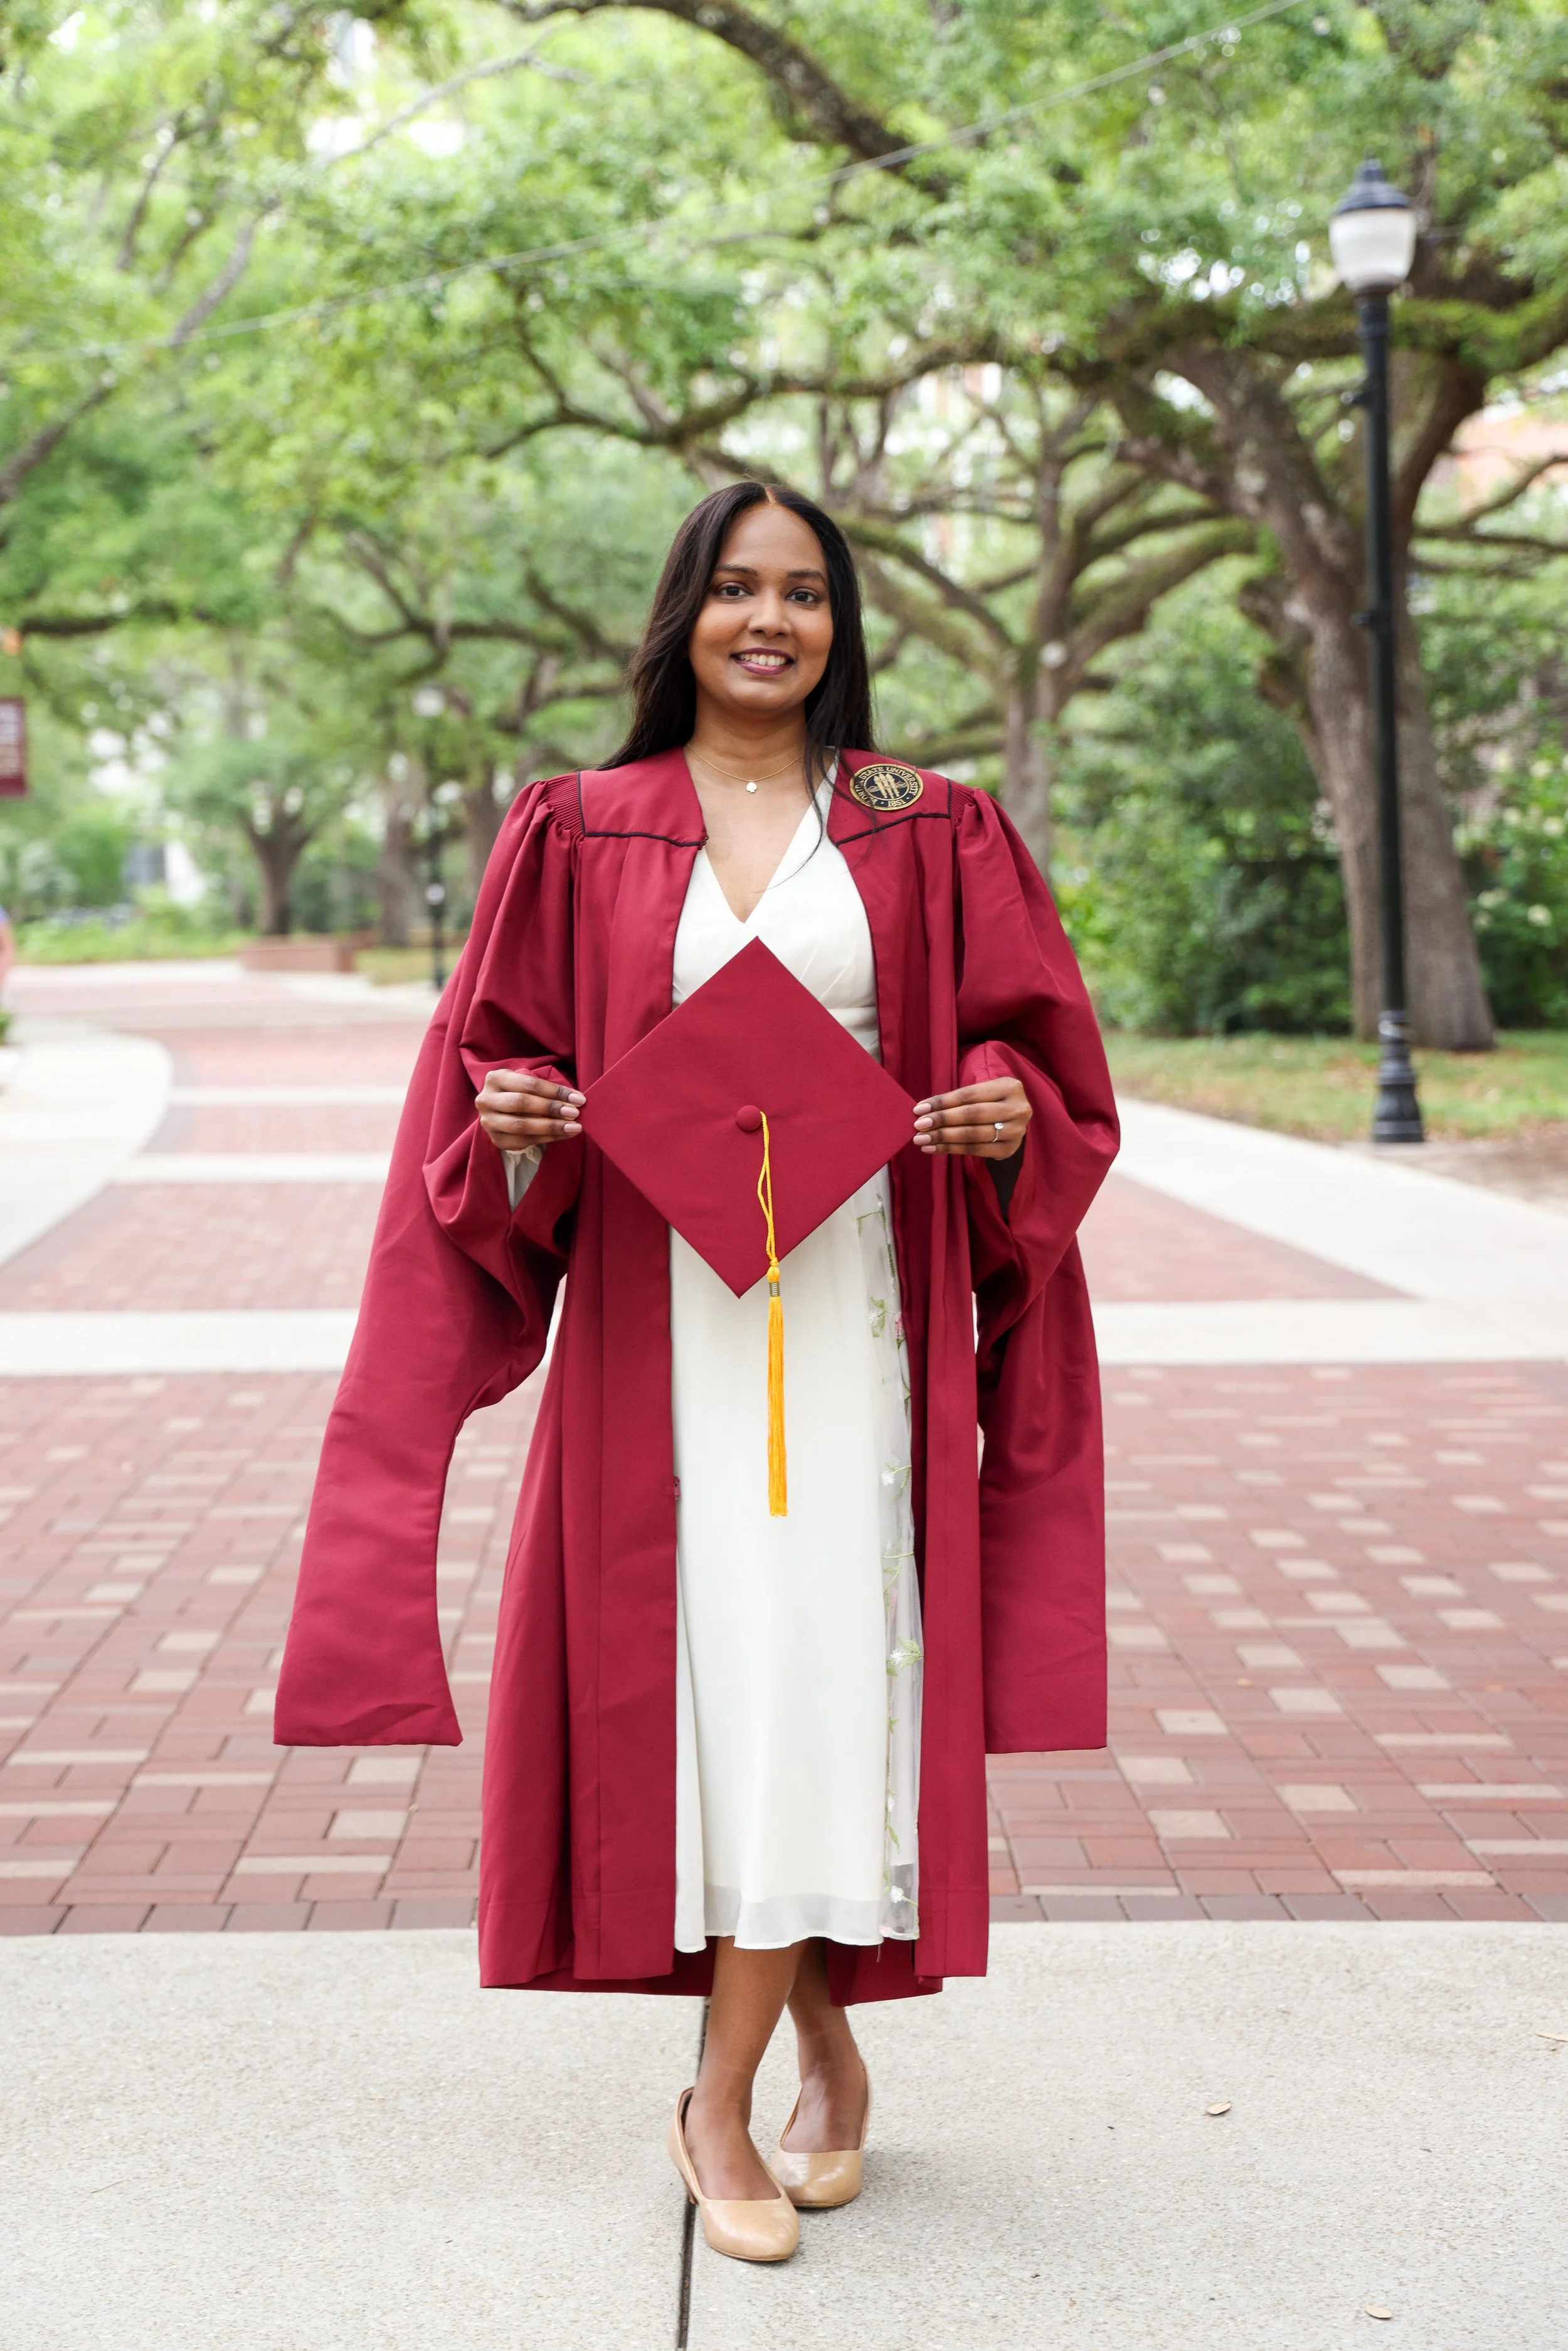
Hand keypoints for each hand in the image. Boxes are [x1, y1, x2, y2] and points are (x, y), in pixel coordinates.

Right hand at [476, 1069, 584, 1152]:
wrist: (501, 1111)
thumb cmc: (520, 1093)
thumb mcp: (526, 1084)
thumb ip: (545, 1089)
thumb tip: (575, 1101)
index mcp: (495, 1078)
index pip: (529, 1084)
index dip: (555, 1091)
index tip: (578, 1099)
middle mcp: (486, 1099)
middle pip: (522, 1103)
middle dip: (552, 1108)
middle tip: (574, 1113)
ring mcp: (488, 1121)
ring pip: (521, 1125)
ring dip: (551, 1127)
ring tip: (573, 1127)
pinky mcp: (496, 1139)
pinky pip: (524, 1141)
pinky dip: (547, 1138)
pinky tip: (564, 1135)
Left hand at [913, 1077, 1030, 1158]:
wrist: (1012, 1118)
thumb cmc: (990, 1101)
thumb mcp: (982, 1092)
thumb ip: (958, 1100)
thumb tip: (923, 1112)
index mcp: (1010, 1087)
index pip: (969, 1095)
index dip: (943, 1102)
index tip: (919, 1109)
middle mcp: (1017, 1109)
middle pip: (972, 1115)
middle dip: (942, 1120)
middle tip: (918, 1125)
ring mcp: (1016, 1132)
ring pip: (973, 1135)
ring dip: (943, 1137)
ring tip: (922, 1139)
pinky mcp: (1009, 1150)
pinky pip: (975, 1150)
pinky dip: (951, 1149)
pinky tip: (934, 1148)